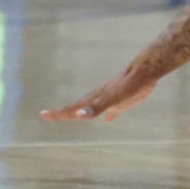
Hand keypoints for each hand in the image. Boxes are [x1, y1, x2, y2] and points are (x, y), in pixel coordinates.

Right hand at [40, 70, 156, 121]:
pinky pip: (111, 109)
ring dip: (81, 112)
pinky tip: (109, 118)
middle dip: (63, 113)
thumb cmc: (130, 85)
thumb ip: (97, 107)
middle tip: (47, 115)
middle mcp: (99, 98)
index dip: (58, 113)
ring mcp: (111, 97)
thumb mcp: (113, 98)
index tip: (43, 114)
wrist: (147, 70)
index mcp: (95, 98)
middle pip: (78, 107)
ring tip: (74, 116)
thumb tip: (79, 115)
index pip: (73, 108)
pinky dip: (107, 114)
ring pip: (92, 107)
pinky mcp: (123, 99)